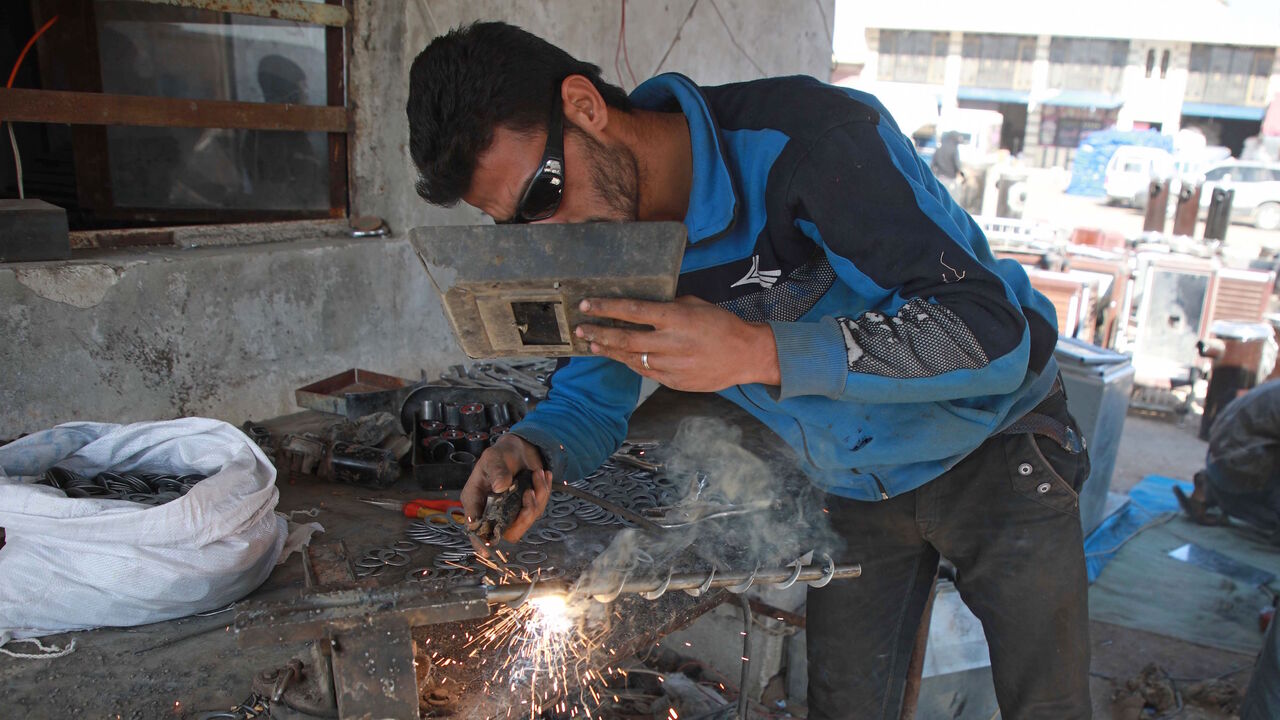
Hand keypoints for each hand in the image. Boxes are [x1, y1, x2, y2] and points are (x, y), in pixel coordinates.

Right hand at [460, 433, 551, 554]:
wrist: (519, 449)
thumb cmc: (500, 454)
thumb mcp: (493, 457)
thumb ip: (496, 471)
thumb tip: (500, 487)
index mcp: (476, 501)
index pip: (476, 527)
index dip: (480, 541)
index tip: (487, 549)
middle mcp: (493, 511)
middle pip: (507, 532)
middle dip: (523, 516)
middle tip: (529, 492)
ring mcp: (512, 511)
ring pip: (527, 520)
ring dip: (537, 498)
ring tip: (537, 473)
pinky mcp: (527, 507)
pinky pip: (539, 509)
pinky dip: (544, 491)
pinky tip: (542, 475)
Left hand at [575, 295, 780, 391]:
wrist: (745, 355)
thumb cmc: (721, 325)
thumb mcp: (695, 305)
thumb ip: (668, 306)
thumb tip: (643, 307)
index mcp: (675, 318)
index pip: (632, 310)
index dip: (605, 307)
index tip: (586, 304)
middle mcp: (669, 342)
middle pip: (624, 338)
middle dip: (598, 333)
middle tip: (579, 329)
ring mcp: (670, 365)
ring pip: (630, 358)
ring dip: (609, 350)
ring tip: (592, 343)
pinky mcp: (673, 381)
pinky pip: (645, 372)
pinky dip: (629, 363)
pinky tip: (618, 357)